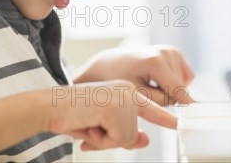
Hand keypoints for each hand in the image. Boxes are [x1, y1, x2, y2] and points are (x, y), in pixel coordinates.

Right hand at [44, 81, 176, 150]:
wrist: (48, 105)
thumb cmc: (71, 115)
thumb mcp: (101, 128)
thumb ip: (123, 134)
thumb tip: (145, 140)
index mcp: (126, 91)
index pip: (152, 108)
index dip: (167, 119)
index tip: (181, 124)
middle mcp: (129, 91)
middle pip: (132, 134)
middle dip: (109, 140)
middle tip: (90, 127)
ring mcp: (125, 98)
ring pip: (126, 139)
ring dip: (104, 140)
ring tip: (88, 123)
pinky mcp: (118, 107)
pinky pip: (118, 139)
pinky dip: (101, 140)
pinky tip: (88, 124)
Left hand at [72, 45, 194, 104]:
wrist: (111, 63)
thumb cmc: (121, 81)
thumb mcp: (138, 96)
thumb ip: (162, 101)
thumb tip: (188, 102)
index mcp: (155, 62)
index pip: (178, 90)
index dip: (187, 106)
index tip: (196, 117)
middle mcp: (166, 52)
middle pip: (179, 89)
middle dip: (168, 96)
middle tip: (148, 93)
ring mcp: (171, 50)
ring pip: (183, 83)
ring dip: (170, 89)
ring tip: (150, 84)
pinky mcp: (174, 51)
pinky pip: (185, 76)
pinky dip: (175, 82)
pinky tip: (158, 79)